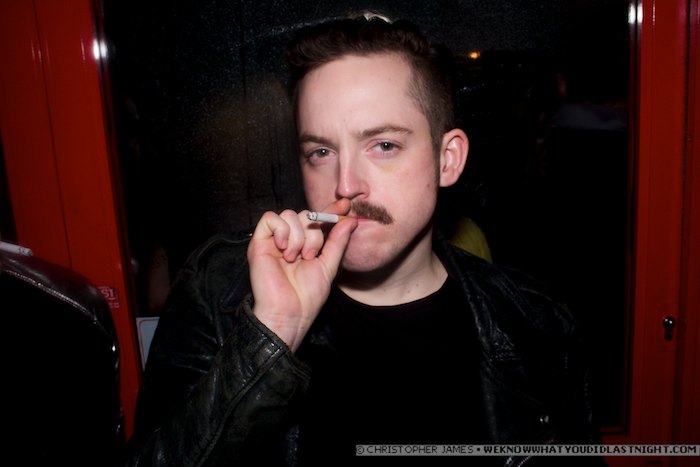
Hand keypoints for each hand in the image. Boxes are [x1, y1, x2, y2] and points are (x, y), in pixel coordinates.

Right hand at [247, 199, 356, 350]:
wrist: (290, 313)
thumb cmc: (307, 296)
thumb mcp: (328, 265)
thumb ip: (337, 241)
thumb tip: (350, 219)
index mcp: (305, 244)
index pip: (318, 219)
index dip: (330, 210)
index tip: (345, 205)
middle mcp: (289, 240)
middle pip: (304, 214)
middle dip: (313, 233)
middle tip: (310, 256)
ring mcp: (274, 241)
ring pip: (289, 214)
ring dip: (298, 236)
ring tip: (296, 258)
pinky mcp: (259, 243)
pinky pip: (269, 218)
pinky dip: (281, 230)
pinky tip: (284, 249)